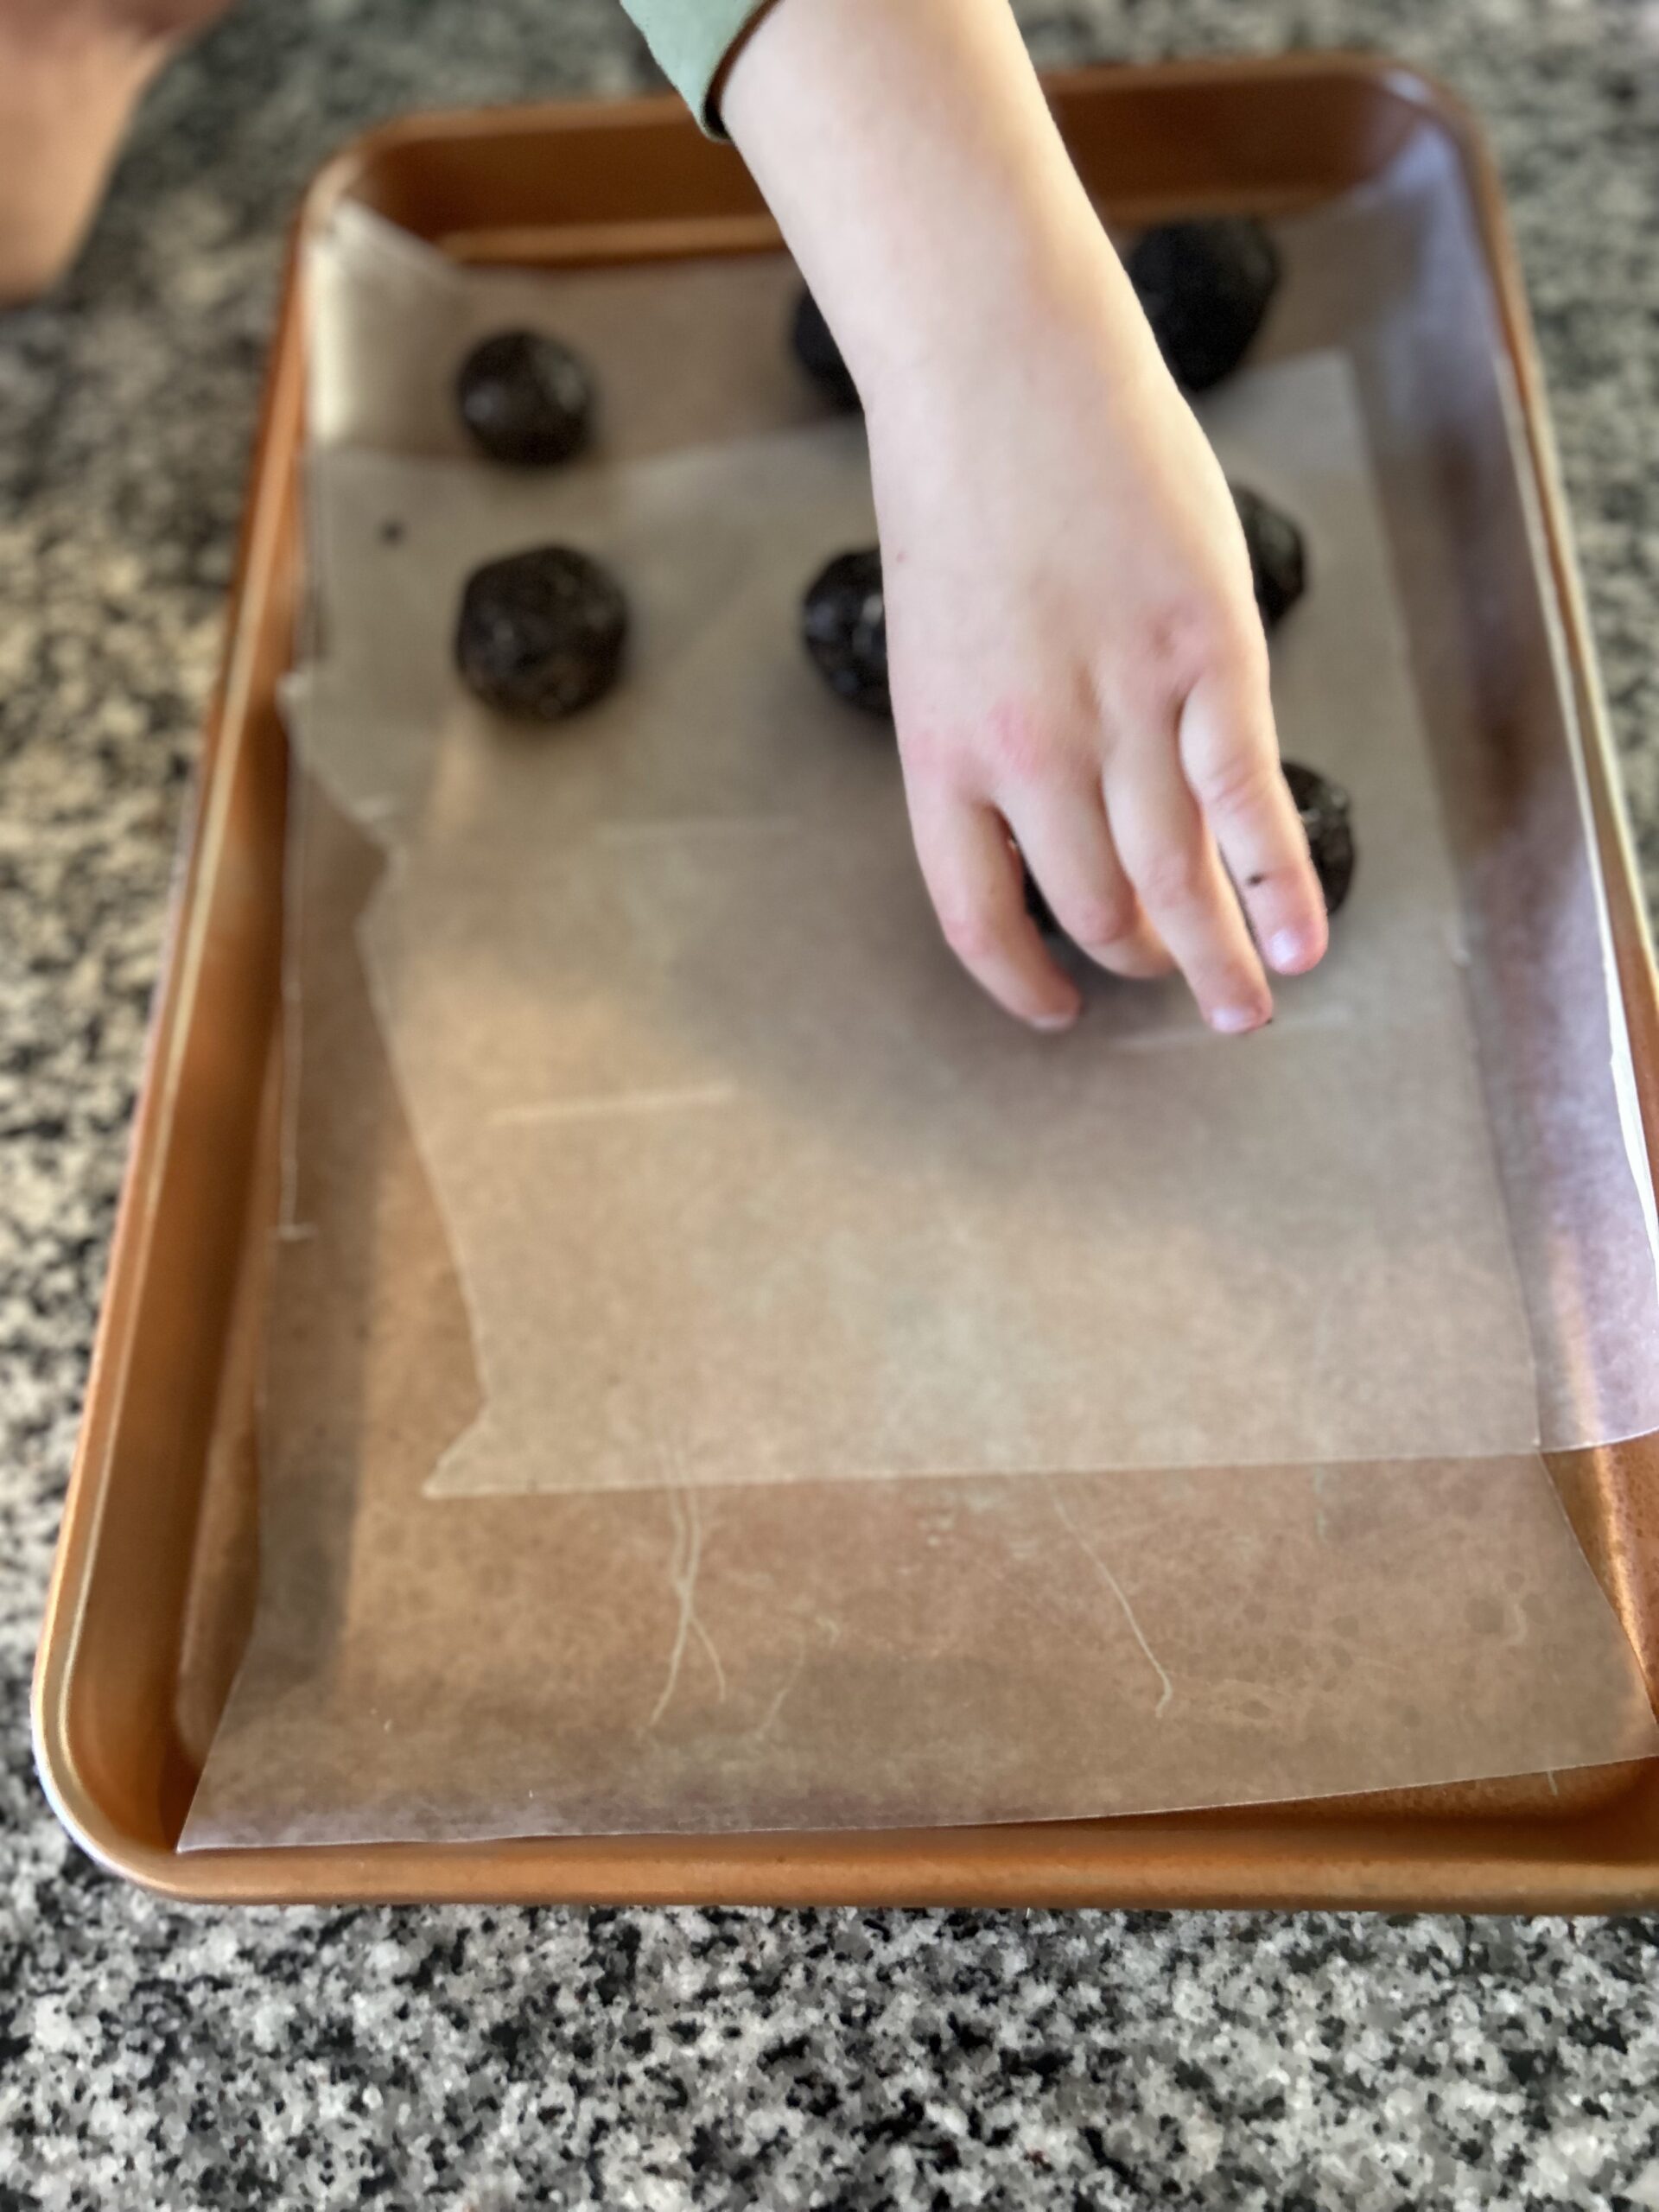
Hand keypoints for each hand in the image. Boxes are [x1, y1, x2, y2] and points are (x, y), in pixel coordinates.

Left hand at [868, 240, 1326, 1031]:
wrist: (999, 364)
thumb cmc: (962, 492)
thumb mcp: (939, 641)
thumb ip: (990, 735)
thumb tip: (1065, 814)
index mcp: (939, 752)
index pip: (976, 915)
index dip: (1019, 979)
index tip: (1055, 1008)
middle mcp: (1025, 751)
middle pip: (1091, 905)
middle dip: (1137, 959)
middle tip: (1174, 984)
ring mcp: (1120, 705)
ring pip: (1174, 874)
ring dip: (1214, 956)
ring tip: (1243, 1010)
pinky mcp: (1208, 654)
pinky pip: (1246, 799)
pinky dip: (1278, 883)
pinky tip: (1300, 942)